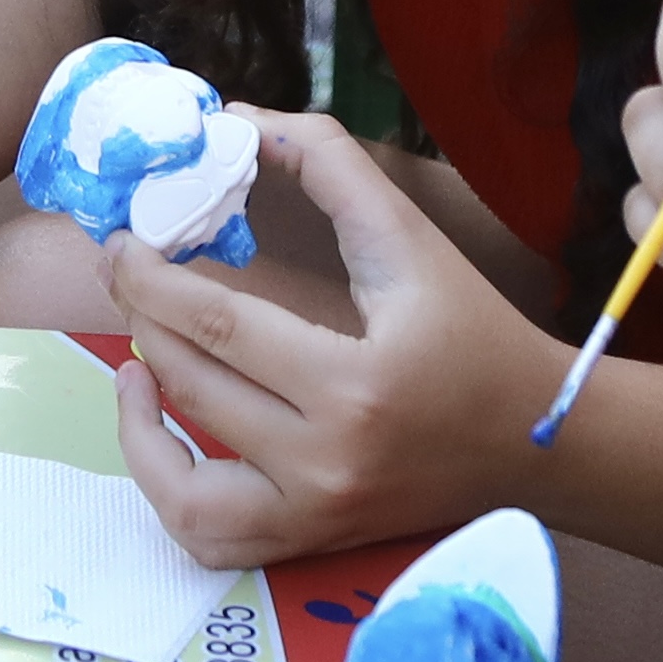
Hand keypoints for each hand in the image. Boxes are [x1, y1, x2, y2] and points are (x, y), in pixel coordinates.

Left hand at [97, 117, 552, 565]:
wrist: (541, 442)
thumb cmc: (475, 334)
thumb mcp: (411, 238)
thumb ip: (329, 164)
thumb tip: (239, 119)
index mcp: (355, 384)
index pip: (218, 324)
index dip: (150, 277)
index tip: (121, 238)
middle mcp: (327, 463)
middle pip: (194, 387)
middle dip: (141, 318)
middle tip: (124, 271)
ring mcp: (314, 515)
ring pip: (180, 486)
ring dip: (138, 418)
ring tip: (137, 359)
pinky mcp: (310, 542)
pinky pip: (206, 536)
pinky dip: (165, 485)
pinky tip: (166, 426)